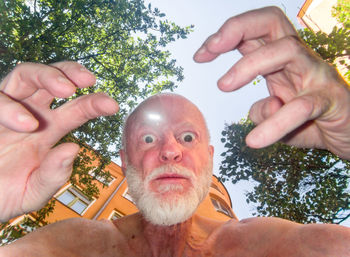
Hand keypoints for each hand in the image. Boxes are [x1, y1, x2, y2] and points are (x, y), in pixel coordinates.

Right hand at [0, 61, 117, 221]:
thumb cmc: (3, 195)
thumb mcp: (32, 193)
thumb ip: (52, 176)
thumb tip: (73, 149)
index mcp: (48, 131)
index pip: (76, 109)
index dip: (94, 102)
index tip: (112, 105)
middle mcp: (29, 115)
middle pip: (51, 79)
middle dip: (71, 73)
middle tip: (89, 80)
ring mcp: (5, 112)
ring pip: (25, 75)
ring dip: (48, 75)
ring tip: (67, 90)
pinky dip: (11, 107)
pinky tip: (28, 124)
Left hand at [194, 6, 349, 158]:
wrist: (349, 136)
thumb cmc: (312, 122)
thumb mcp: (279, 116)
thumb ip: (264, 110)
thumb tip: (254, 111)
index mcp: (281, 60)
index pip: (254, 31)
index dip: (225, 36)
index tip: (200, 56)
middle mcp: (299, 59)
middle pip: (271, 21)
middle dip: (236, 29)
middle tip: (209, 50)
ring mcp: (317, 74)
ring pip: (286, 49)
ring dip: (249, 65)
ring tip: (222, 86)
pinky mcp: (331, 99)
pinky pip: (302, 106)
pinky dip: (275, 122)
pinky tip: (254, 141)